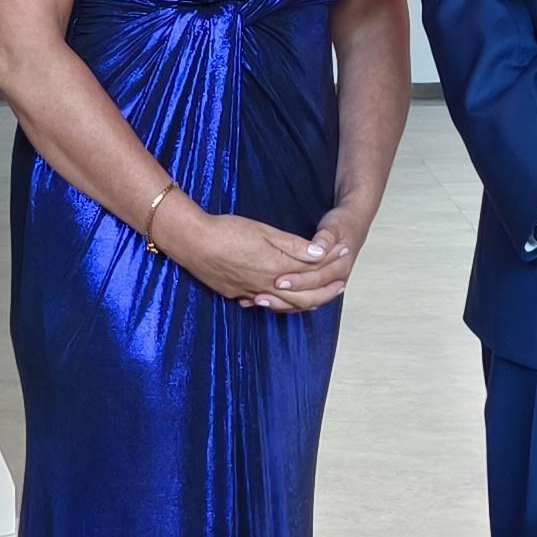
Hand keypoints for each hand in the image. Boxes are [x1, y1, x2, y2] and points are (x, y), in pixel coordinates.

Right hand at [152, 202, 347, 311]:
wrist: (192, 242)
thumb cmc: (227, 231)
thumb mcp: (264, 232)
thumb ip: (293, 245)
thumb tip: (320, 252)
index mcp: (276, 268)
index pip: (313, 271)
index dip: (332, 263)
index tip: (345, 254)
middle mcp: (266, 286)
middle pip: (304, 297)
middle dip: (326, 292)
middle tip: (341, 285)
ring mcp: (250, 293)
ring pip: (285, 306)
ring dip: (305, 302)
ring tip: (318, 297)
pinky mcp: (236, 294)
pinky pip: (264, 305)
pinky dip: (279, 306)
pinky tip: (281, 301)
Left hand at [266, 199, 375, 314]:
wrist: (352, 227)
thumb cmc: (341, 226)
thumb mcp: (334, 227)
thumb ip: (326, 237)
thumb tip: (319, 248)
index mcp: (340, 267)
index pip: (318, 279)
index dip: (298, 281)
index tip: (278, 281)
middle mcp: (335, 281)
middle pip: (310, 296)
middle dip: (285, 297)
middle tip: (262, 296)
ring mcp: (327, 286)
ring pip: (305, 302)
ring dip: (282, 304)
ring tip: (260, 300)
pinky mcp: (319, 287)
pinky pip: (302, 300)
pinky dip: (285, 303)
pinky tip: (266, 300)